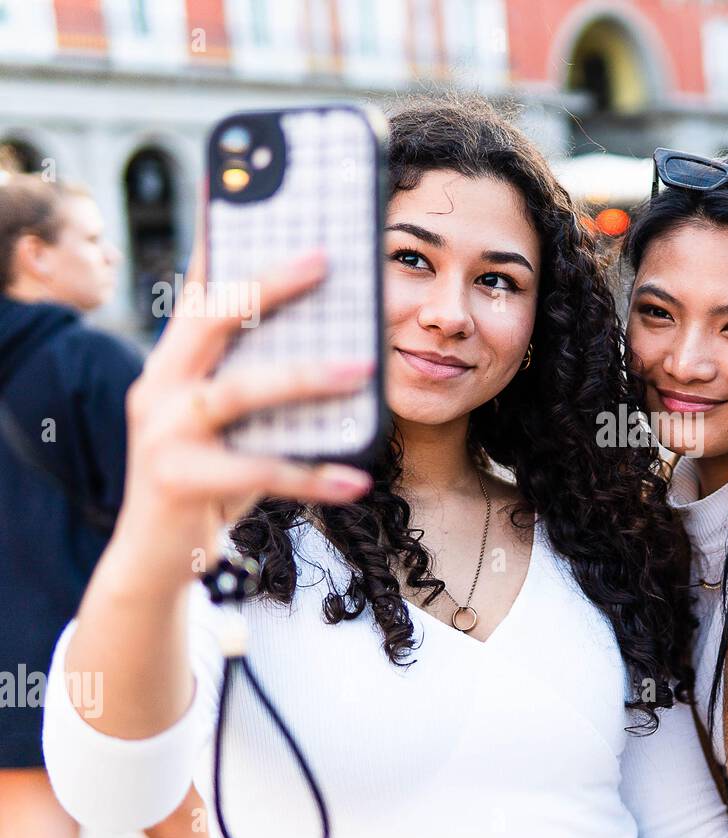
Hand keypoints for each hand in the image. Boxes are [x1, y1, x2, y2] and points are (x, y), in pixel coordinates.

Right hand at [112, 230, 373, 590]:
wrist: (156, 552)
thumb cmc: (210, 471)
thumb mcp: (232, 416)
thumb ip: (264, 374)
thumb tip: (347, 338)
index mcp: (175, 358)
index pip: (204, 284)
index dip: (227, 234)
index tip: (258, 185)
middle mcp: (160, 383)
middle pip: (212, 317)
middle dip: (268, 284)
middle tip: (326, 259)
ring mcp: (163, 431)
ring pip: (237, 391)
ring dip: (303, 376)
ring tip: (361, 368)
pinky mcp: (179, 480)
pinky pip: (257, 472)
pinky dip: (312, 475)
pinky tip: (358, 479)